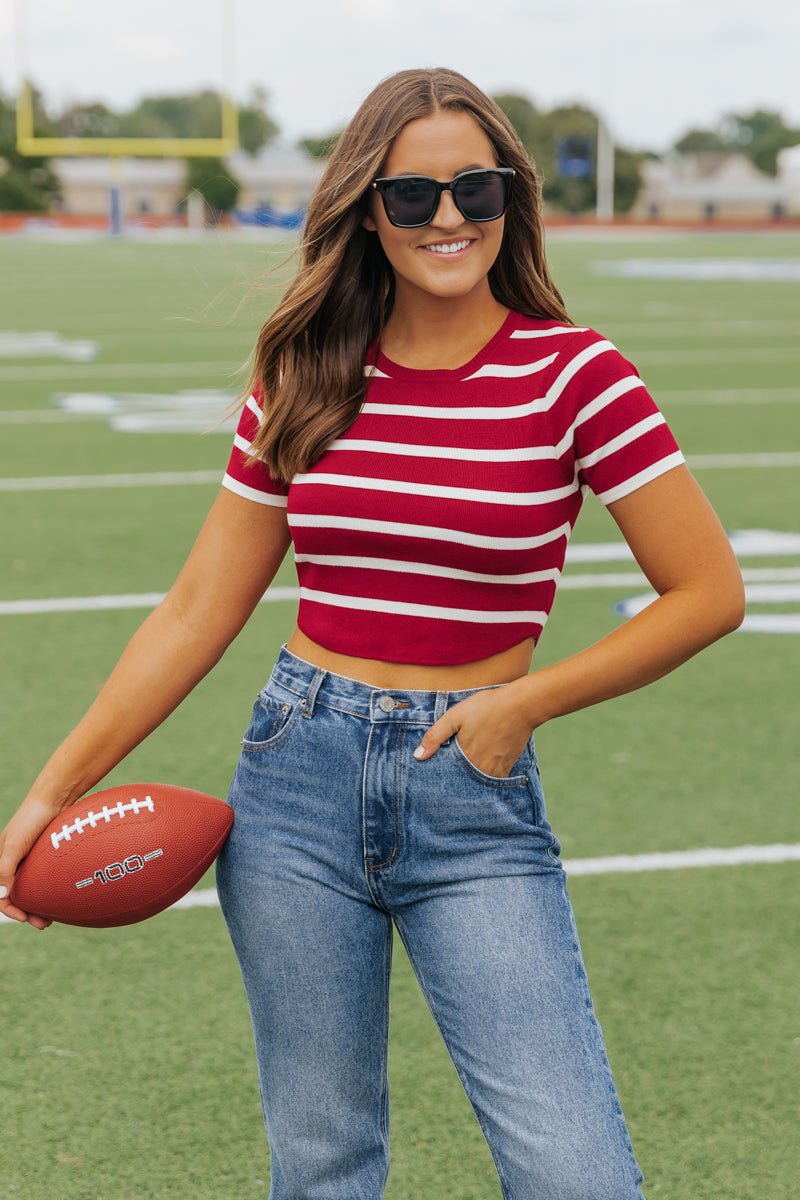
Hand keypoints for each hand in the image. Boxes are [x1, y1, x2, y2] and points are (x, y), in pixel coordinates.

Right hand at [0, 796, 61, 929]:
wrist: (54, 797)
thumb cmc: (31, 818)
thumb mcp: (15, 845)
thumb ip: (5, 869)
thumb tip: (1, 896)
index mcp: (0, 861)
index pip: (0, 894)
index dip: (10, 909)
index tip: (26, 919)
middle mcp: (13, 862)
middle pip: (17, 895)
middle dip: (27, 912)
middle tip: (44, 924)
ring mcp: (30, 859)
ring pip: (32, 889)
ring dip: (39, 904)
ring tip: (53, 917)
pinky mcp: (45, 855)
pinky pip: (44, 878)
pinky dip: (49, 890)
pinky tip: (61, 898)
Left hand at [413, 680, 533, 777]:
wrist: (522, 705)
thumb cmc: (487, 707)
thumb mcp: (455, 716)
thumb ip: (435, 736)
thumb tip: (418, 756)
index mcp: (464, 758)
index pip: (447, 776)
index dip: (439, 777)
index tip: (432, 779)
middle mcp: (480, 769)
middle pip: (462, 783)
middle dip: (454, 781)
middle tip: (445, 781)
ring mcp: (496, 770)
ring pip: (477, 782)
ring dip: (469, 780)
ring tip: (463, 771)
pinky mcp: (507, 766)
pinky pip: (492, 779)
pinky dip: (484, 776)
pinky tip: (479, 766)